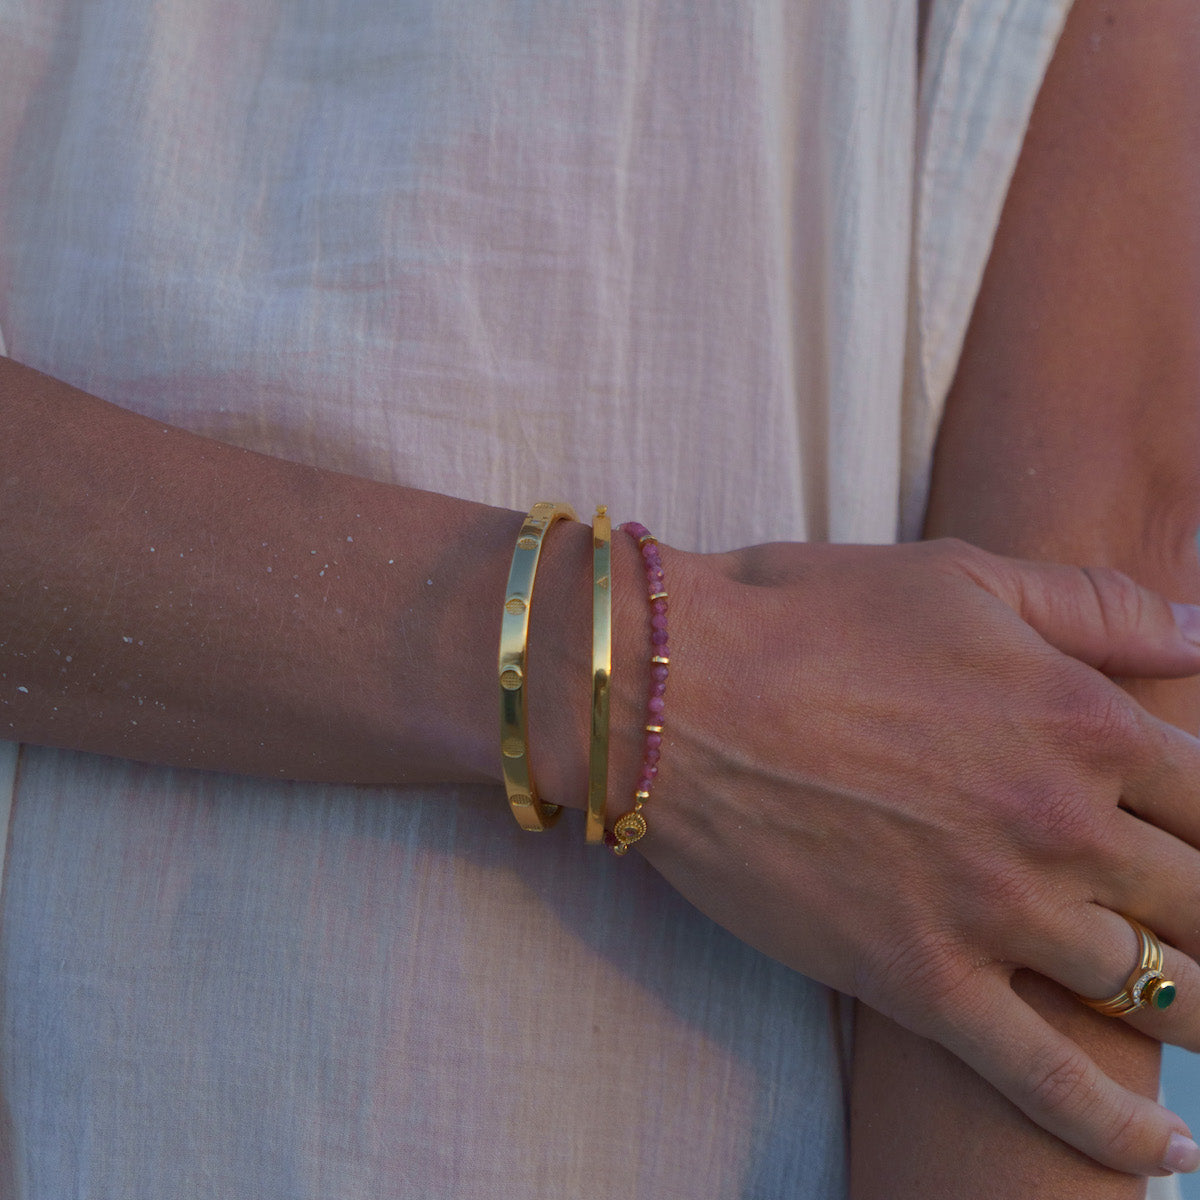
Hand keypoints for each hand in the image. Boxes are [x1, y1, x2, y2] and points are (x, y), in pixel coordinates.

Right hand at [631, 536, 1199, 1176]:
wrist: (668, 695)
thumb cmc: (805, 618)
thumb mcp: (958, 577)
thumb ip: (1090, 605)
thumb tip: (1198, 628)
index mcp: (1081, 720)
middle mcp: (1059, 823)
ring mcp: (992, 909)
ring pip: (1156, 992)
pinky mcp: (918, 977)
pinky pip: (1045, 1079)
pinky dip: (1117, 1127)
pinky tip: (1168, 1151)